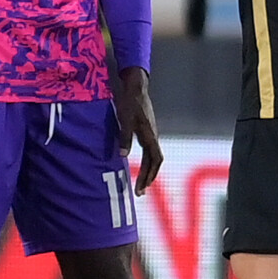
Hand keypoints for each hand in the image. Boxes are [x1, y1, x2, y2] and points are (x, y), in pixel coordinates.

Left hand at [115, 64, 162, 192]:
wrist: (136, 87)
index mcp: (150, 136)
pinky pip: (149, 149)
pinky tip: (138, 163)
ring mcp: (151, 133)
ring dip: (148, 170)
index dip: (149, 175)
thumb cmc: (130, 103)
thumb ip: (124, 138)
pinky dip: (146, 161)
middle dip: (148, 178)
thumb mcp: (125, 120)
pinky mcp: (146, 129)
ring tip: (141, 182)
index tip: (142, 188)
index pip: (154, 161)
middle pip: (154, 162)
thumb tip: (123, 156)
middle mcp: (153, 136)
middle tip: (139, 192)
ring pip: (152, 156)